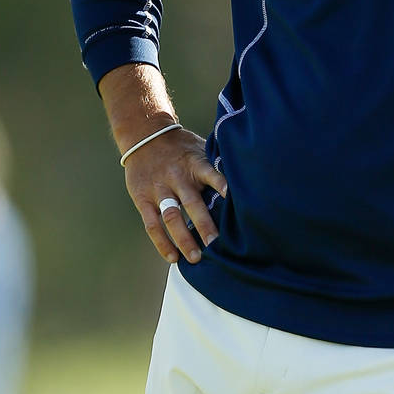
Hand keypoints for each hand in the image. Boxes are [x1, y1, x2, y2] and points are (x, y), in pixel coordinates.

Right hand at [123, 127, 226, 265]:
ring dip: (183, 239)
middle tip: (216, 245)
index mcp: (195, 163)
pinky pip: (152, 225)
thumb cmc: (182, 148)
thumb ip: (217, 166)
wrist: (144, 135)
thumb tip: (250, 182)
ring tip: (195, 258)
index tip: (235, 201)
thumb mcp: (201, 149)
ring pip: (171, 217)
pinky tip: (173, 258)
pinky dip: (162, 243)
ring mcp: (159, 189)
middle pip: (192, 203)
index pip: (212, 175)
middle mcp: (177, 177)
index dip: (222, 186)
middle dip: (204, 225)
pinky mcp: (143, 199)